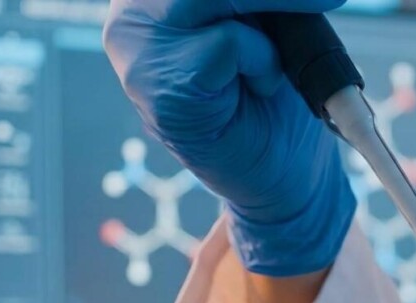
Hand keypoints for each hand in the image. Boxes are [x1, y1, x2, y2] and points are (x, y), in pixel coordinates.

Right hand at [103, 0, 354, 275]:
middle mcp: (131, 14)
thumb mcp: (268, 23)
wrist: (284, 174)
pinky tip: (255, 89)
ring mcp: (135, 50)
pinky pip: (224, 43)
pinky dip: (259, 61)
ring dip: (264, 24)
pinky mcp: (155, 88)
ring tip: (277, 59)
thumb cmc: (277, 96)